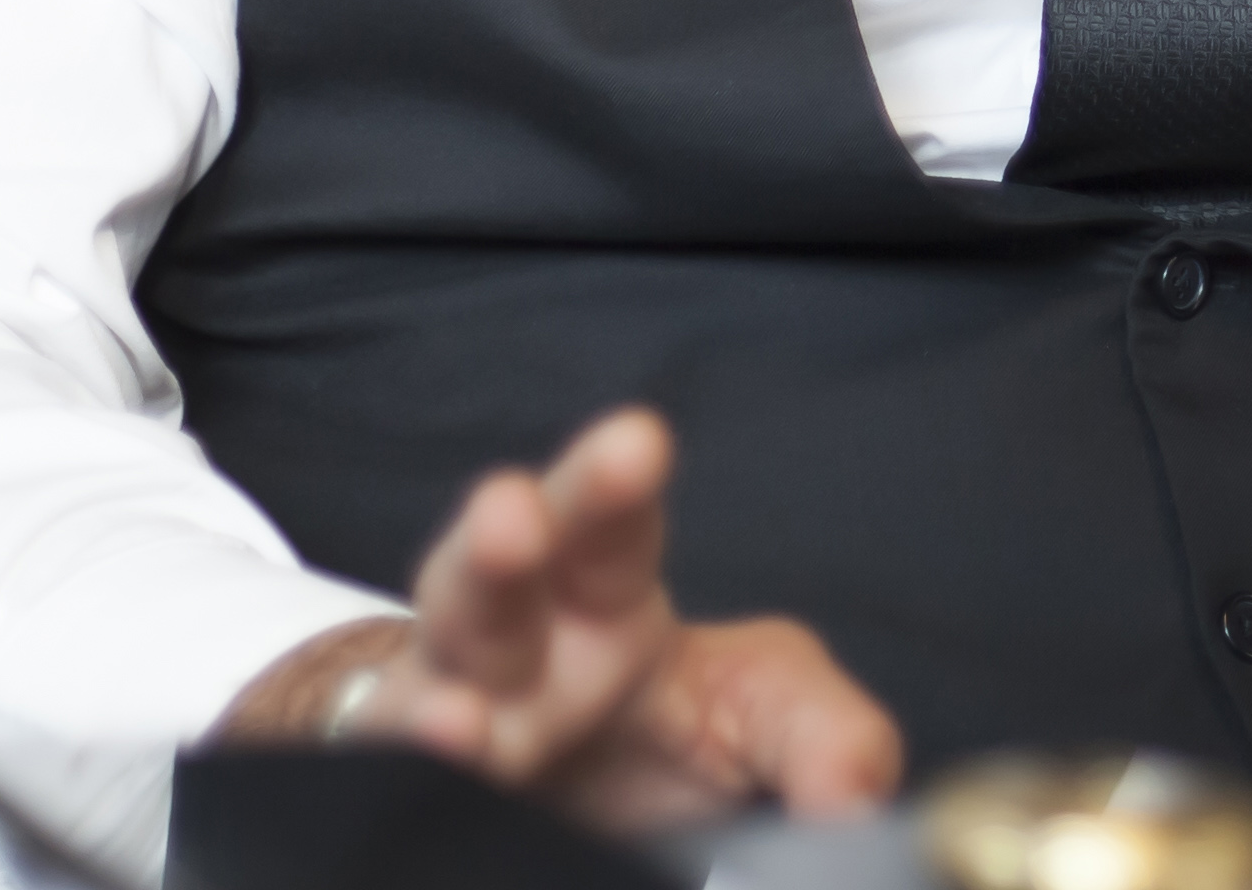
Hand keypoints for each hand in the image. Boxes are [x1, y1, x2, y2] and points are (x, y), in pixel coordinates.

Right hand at [209, 406, 902, 830]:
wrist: (558, 808)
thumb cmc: (664, 732)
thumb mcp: (762, 711)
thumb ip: (822, 736)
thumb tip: (858, 800)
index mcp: (599, 598)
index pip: (607, 526)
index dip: (612, 481)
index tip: (638, 443)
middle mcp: (511, 649)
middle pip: (491, 576)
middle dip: (498, 542)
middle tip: (513, 519)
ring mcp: (452, 727)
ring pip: (424, 691)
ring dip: (432, 701)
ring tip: (458, 720)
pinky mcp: (416, 797)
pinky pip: (392, 782)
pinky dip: (404, 781)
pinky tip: (434, 777)